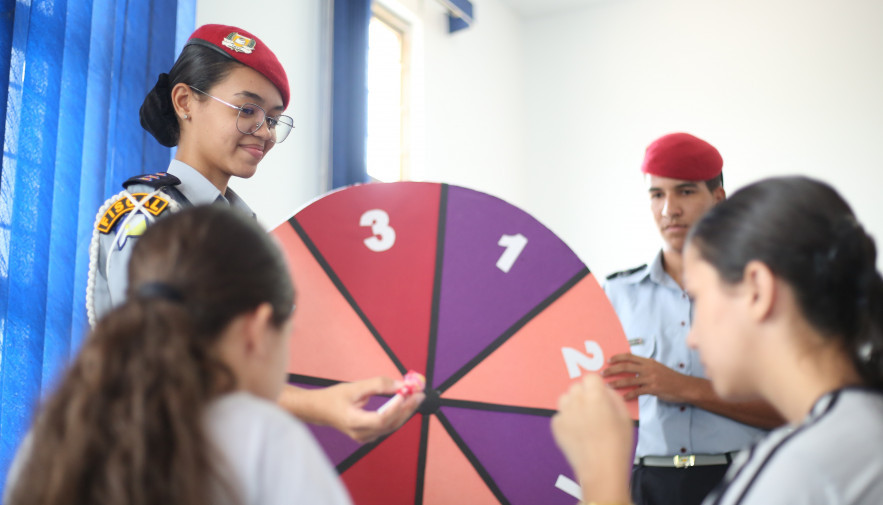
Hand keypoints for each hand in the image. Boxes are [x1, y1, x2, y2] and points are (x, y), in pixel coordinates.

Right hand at [279, 377, 424, 443]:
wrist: (319, 410)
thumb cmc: (334, 398)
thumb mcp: (354, 387)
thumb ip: (378, 385)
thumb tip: (400, 385)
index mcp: (353, 422)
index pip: (381, 419)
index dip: (396, 408)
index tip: (406, 393)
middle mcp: (360, 434)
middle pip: (390, 424)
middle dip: (407, 408)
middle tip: (418, 393)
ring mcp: (365, 438)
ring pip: (391, 426)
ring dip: (405, 411)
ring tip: (415, 396)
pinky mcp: (368, 436)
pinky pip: (387, 427)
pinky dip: (397, 415)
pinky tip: (404, 404)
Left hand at [551, 375, 632, 503]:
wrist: (601, 471)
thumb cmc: (617, 446)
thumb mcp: (625, 418)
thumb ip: (614, 398)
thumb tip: (605, 391)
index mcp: (596, 397)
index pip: (591, 377)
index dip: (597, 386)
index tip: (600, 394)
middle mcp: (577, 401)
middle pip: (576, 386)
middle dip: (584, 394)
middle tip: (594, 410)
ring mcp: (564, 413)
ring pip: (565, 398)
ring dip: (573, 404)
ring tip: (584, 420)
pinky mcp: (556, 425)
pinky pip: (560, 415)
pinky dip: (567, 420)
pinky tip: (578, 432)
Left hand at [602, 353, 693, 402]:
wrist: (685, 387)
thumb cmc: (671, 378)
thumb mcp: (657, 368)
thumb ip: (645, 368)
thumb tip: (631, 370)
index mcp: (648, 362)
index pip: (630, 356)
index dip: (618, 357)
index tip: (608, 360)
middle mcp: (648, 368)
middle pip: (626, 367)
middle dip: (612, 370)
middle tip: (602, 373)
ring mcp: (651, 378)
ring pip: (629, 380)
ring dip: (617, 383)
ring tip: (608, 386)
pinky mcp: (653, 389)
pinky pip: (638, 392)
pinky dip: (629, 395)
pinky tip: (622, 398)